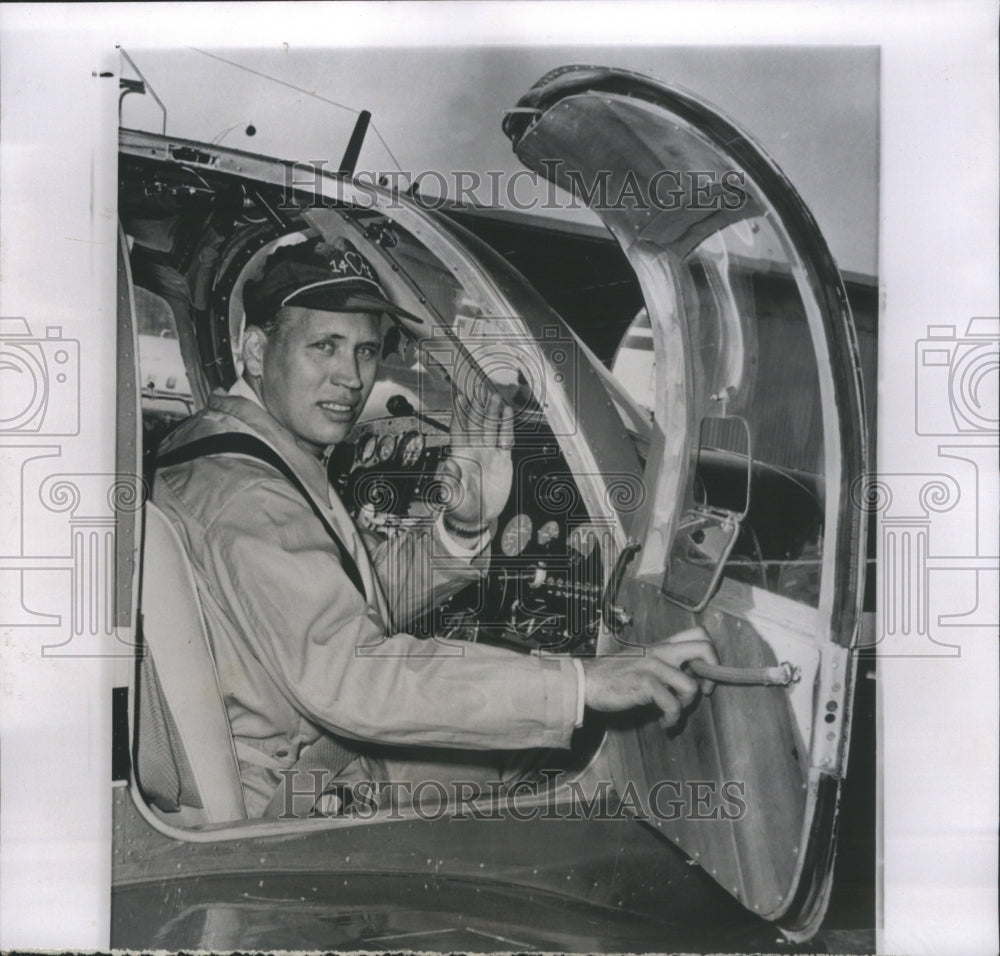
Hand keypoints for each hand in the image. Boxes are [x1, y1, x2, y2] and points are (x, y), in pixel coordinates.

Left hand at [436, 381, 513, 529]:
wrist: (478, 518)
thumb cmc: (461, 507)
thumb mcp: (451, 497)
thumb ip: (448, 481)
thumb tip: (448, 464)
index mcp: (460, 455)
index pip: (458, 429)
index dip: (459, 414)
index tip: (460, 398)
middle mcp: (474, 450)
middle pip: (476, 423)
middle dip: (479, 406)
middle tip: (482, 390)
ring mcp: (488, 453)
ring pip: (491, 427)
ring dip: (493, 412)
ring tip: (496, 396)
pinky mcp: (502, 460)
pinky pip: (504, 439)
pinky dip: (506, 426)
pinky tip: (507, 413)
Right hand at [582, 627, 717, 727]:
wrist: (587, 681)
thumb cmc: (613, 675)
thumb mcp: (642, 660)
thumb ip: (664, 662)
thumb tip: (689, 674)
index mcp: (661, 645)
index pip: (698, 634)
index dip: (710, 654)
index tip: (703, 674)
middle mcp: (660, 651)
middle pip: (704, 648)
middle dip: (712, 673)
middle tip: (703, 690)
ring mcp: (653, 666)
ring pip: (691, 686)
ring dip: (687, 706)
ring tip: (673, 712)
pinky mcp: (645, 684)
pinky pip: (673, 705)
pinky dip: (672, 719)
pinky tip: (664, 722)